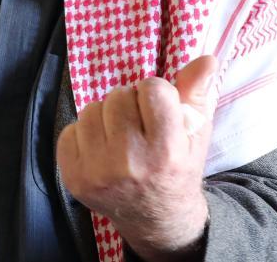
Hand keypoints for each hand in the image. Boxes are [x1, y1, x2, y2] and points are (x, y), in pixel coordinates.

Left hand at [57, 55, 216, 260]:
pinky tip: (101, 150)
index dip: (157, 94)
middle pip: (118, 95)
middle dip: (129, 103)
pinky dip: (84, 134)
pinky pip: (70, 130)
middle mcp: (129, 163)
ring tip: (120, 136)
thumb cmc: (178, 168)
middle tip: (139, 126)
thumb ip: (197, 94)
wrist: (156, 219)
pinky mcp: (73, 177)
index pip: (152, 88)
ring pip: (91, 109)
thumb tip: (207, 58)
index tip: (160, 112)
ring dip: (105, 116)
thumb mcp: (196, 134)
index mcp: (166, 152)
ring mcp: (97, 172)